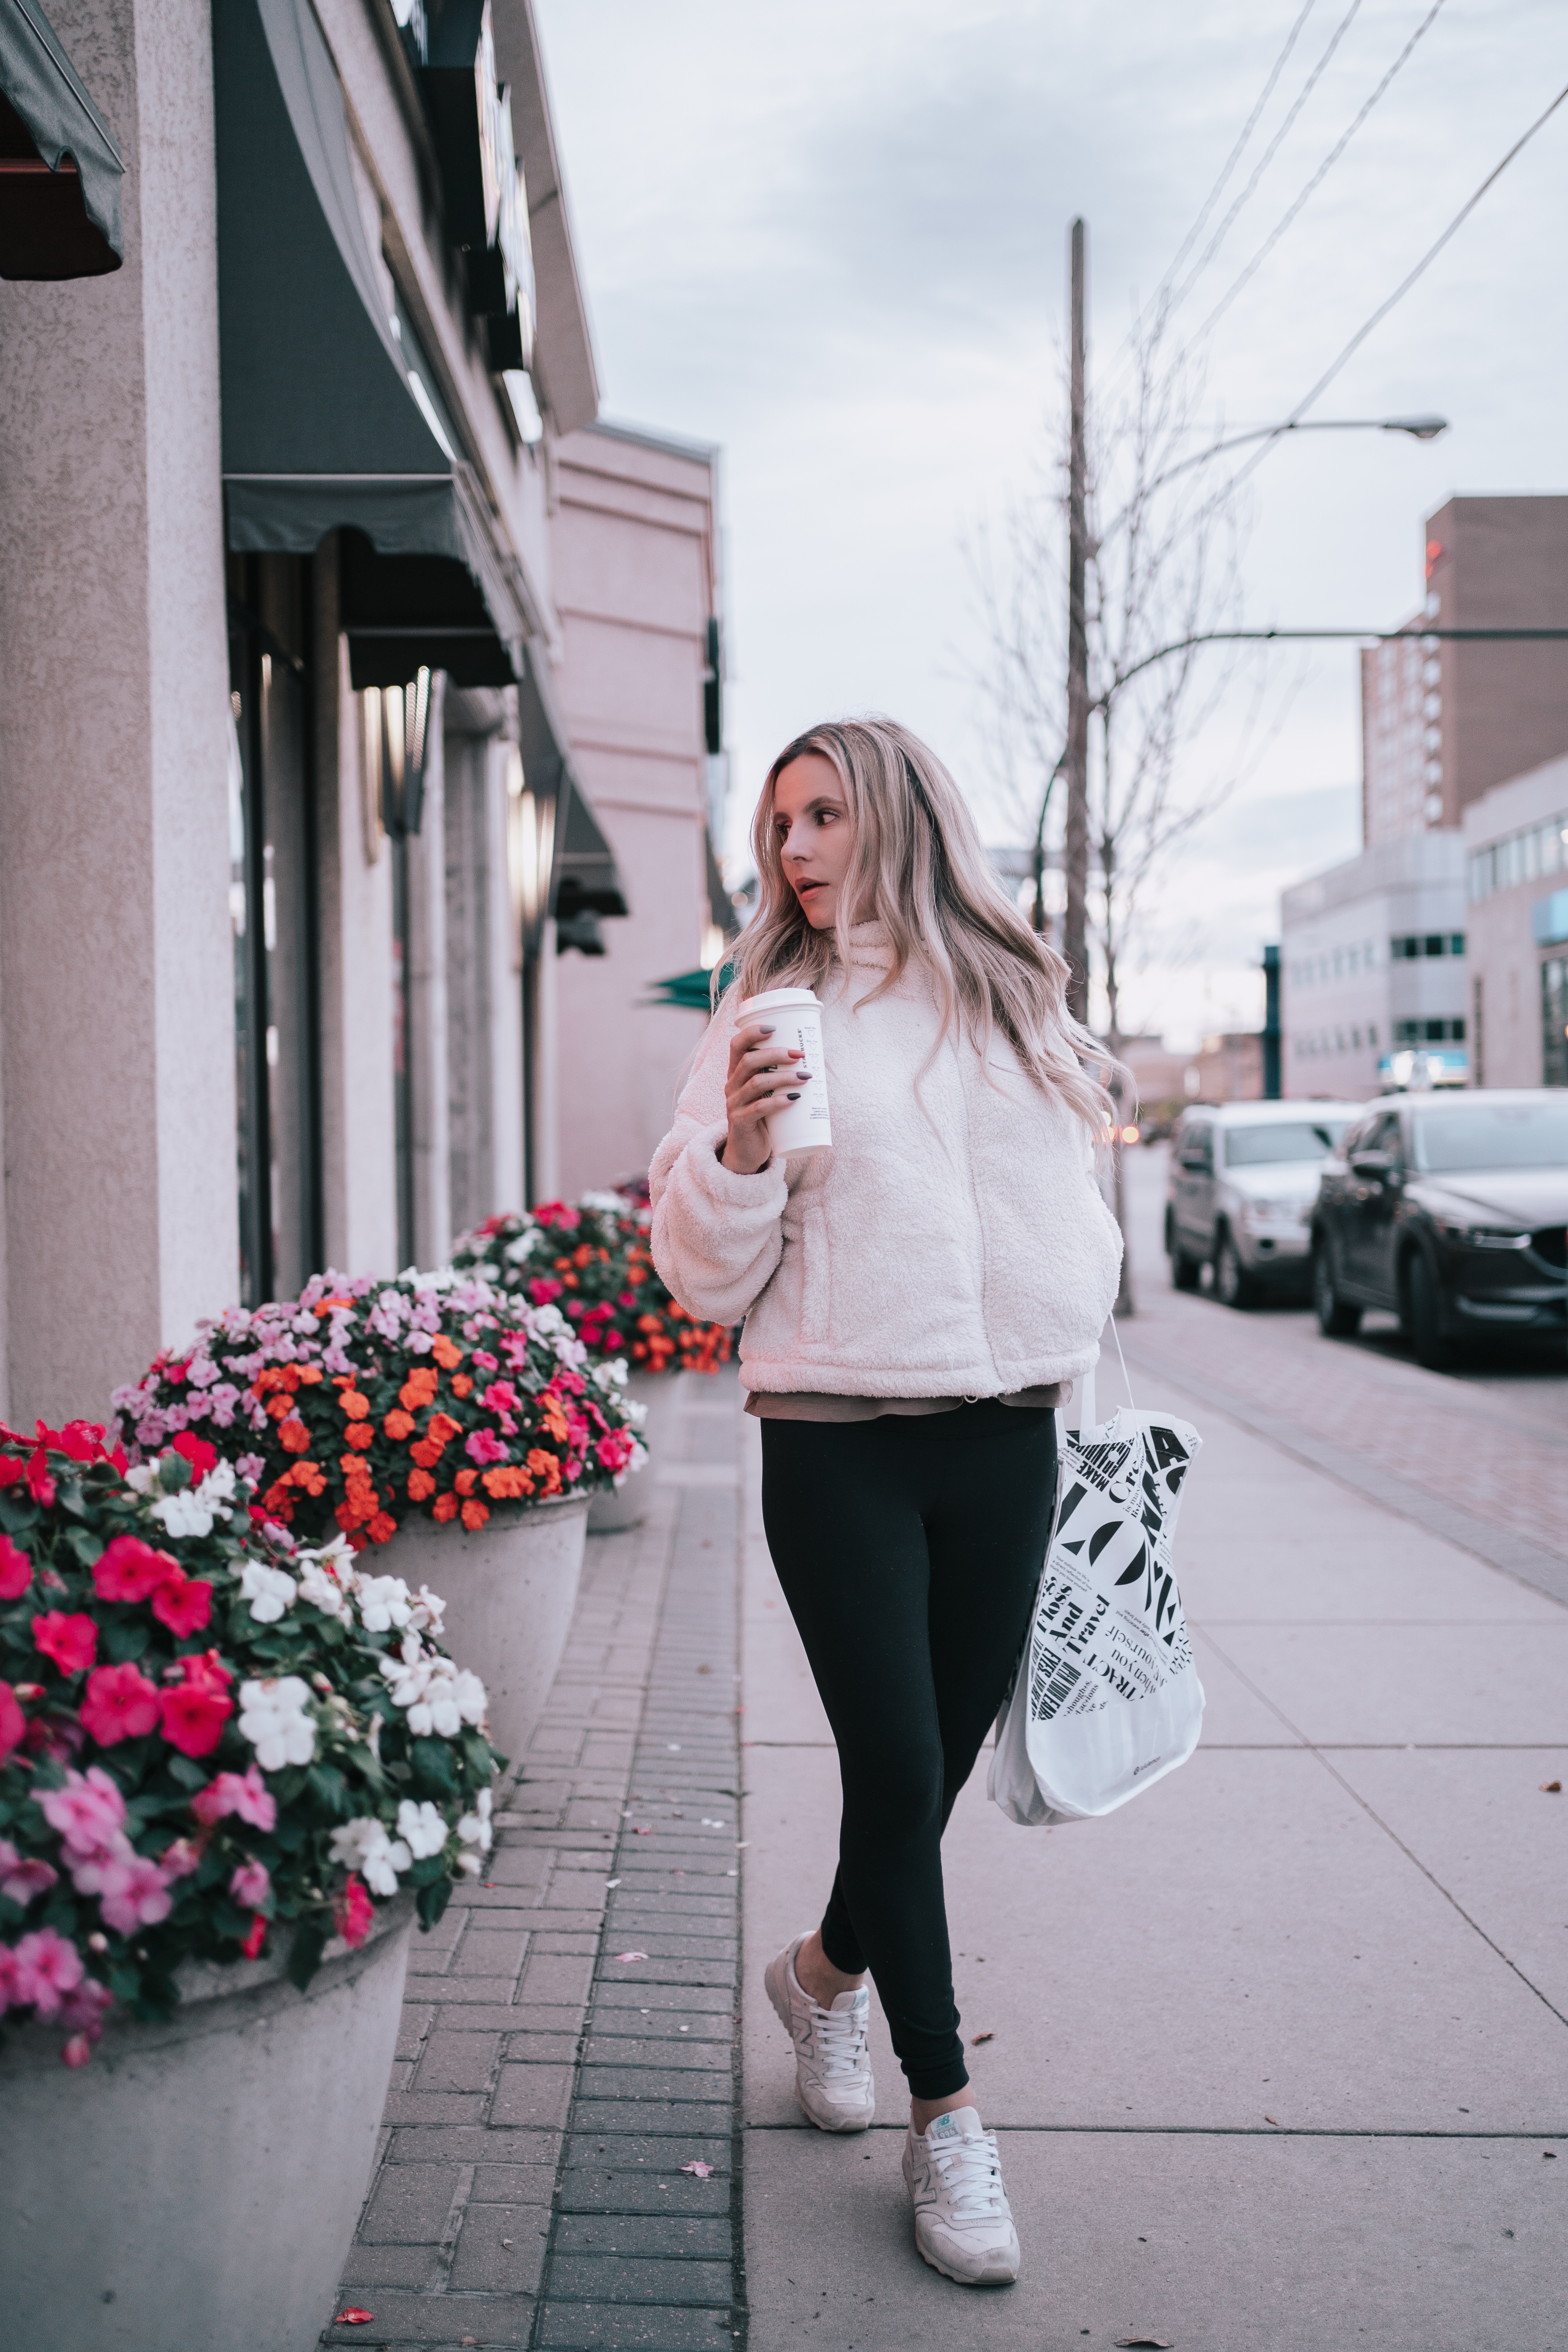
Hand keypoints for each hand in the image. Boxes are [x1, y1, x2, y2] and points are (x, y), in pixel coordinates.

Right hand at [720, 1021, 808, 1173]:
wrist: (747, 1151)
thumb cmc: (763, 1116)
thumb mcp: (767, 1092)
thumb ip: (780, 1076)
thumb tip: (815, 1059)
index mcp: (736, 1073)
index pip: (736, 1045)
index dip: (752, 1033)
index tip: (774, 1027)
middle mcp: (731, 1085)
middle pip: (749, 1061)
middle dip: (776, 1053)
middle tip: (799, 1054)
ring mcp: (734, 1104)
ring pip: (756, 1083)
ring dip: (783, 1076)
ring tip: (805, 1076)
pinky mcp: (741, 1123)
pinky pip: (759, 1108)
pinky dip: (778, 1102)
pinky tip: (794, 1098)